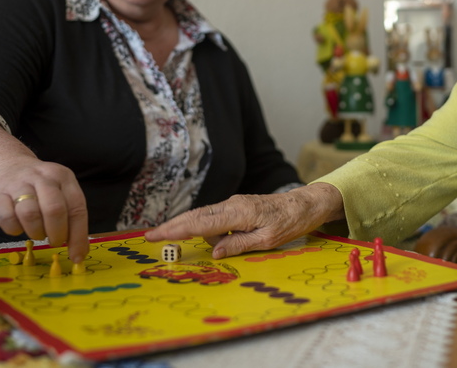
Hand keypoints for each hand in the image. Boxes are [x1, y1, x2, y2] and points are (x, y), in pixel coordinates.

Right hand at [0, 158, 89, 262]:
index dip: (78, 235)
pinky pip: (7, 219)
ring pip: (30, 214)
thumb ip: (71, 219)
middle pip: (54, 209)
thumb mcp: (60, 194)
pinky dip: (14, 230)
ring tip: (36, 232)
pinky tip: (18, 226)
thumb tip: (80, 252)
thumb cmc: (38, 189)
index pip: (77, 207)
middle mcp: (42, 177)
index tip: (77, 256)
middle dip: (57, 233)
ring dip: (36, 232)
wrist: (4, 168)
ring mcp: (18, 184)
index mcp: (63, 177)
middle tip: (54, 241)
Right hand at [146, 183, 344, 258]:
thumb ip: (239, 244)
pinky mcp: (237, 206)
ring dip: (192, 229)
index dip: (177, 230)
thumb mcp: (268, 240)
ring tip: (188, 242)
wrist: (305, 204)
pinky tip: (212, 240)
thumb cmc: (290, 222)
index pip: (201, 223)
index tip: (157, 234)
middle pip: (196, 216)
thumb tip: (215, 251)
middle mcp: (233, 205)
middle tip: (151, 235)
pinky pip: (216, 217)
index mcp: (239, 213)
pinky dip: (205, 227)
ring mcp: (234, 203)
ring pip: (205, 216)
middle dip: (173, 226)